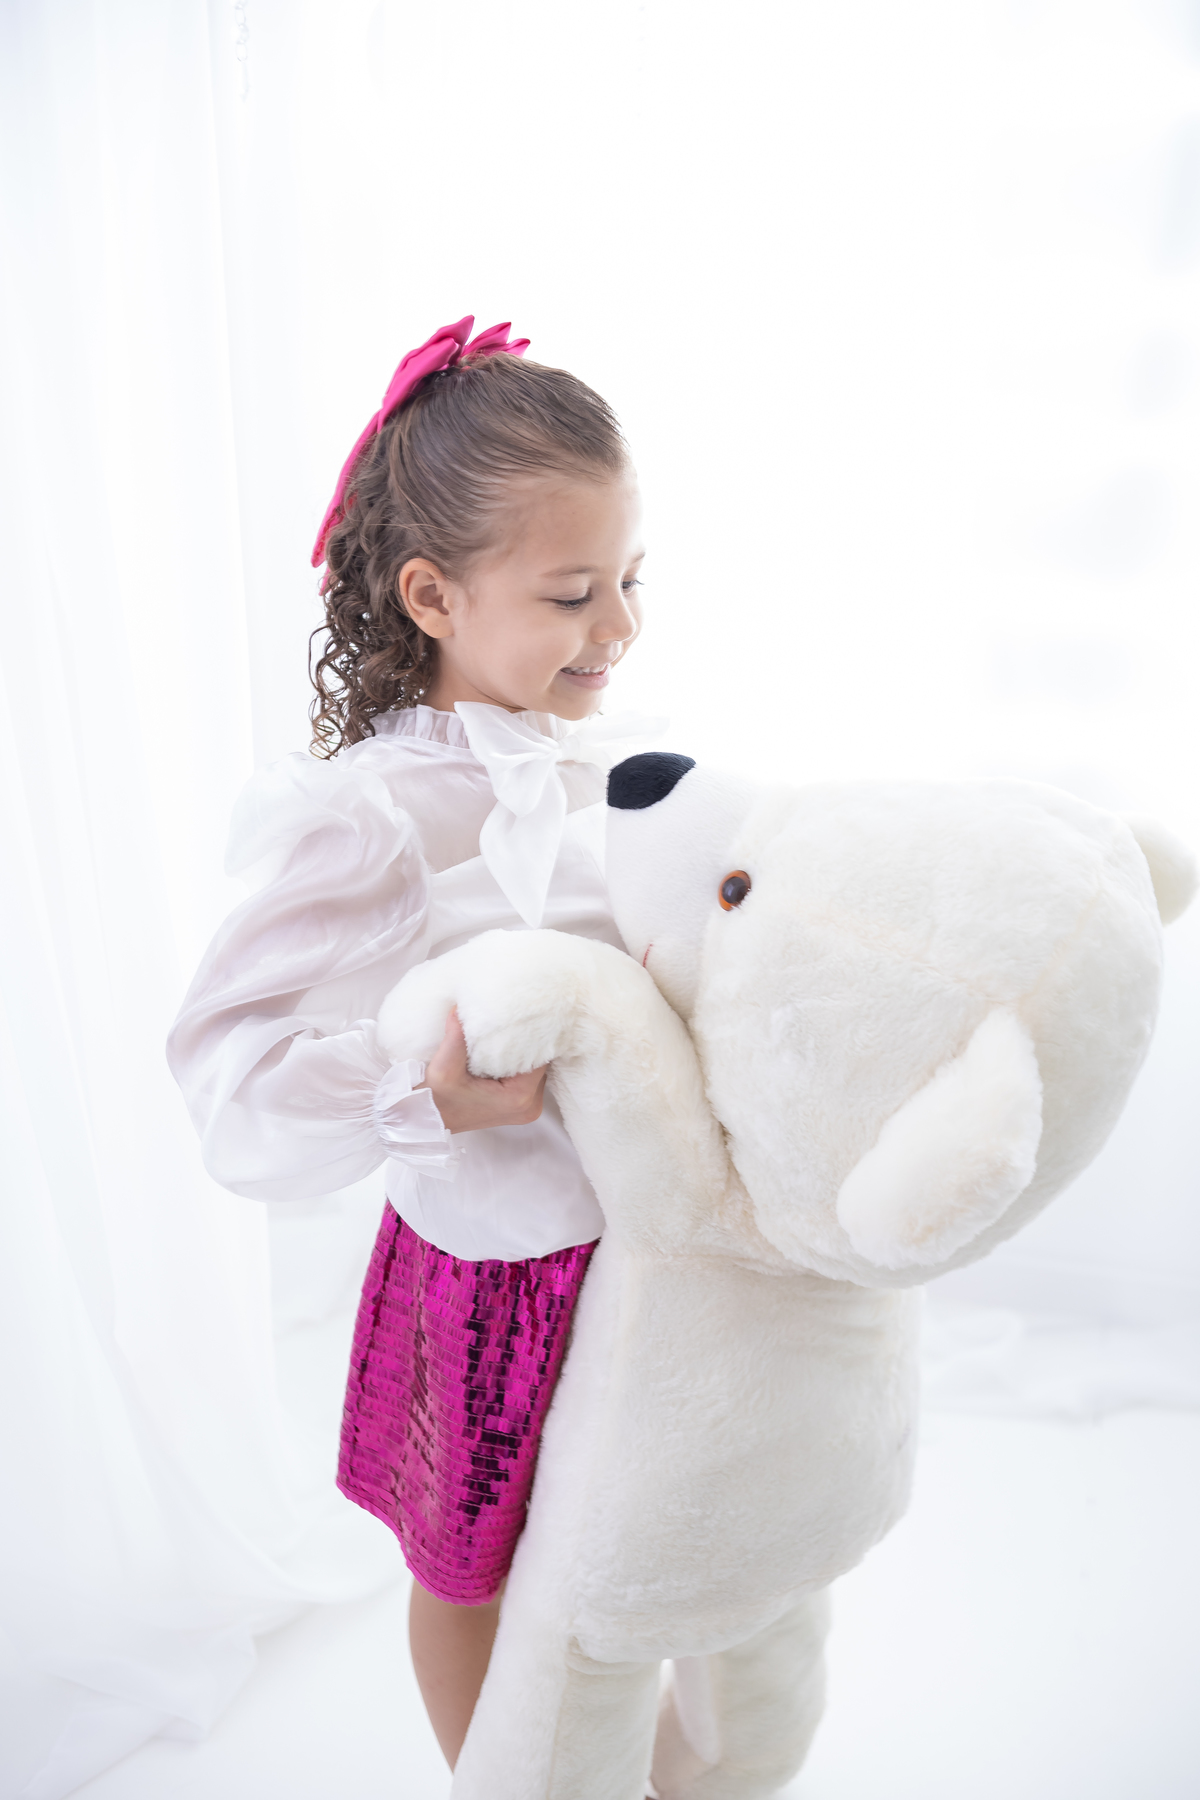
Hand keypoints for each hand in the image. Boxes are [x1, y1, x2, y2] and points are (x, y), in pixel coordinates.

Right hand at [418, 1009, 547, 1133]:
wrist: (427, 1119)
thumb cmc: (436, 1100)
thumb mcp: (443, 1068)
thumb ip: (456, 1037)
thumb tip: (461, 1008)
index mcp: (518, 1097)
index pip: (541, 1056)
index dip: (532, 1035)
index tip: (521, 1016)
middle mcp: (529, 1105)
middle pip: (542, 1062)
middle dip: (528, 1043)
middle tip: (515, 1019)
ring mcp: (526, 1108)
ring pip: (536, 1069)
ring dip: (524, 1053)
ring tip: (507, 1034)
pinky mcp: (520, 1106)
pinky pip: (528, 1078)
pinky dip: (519, 1064)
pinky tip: (505, 1051)